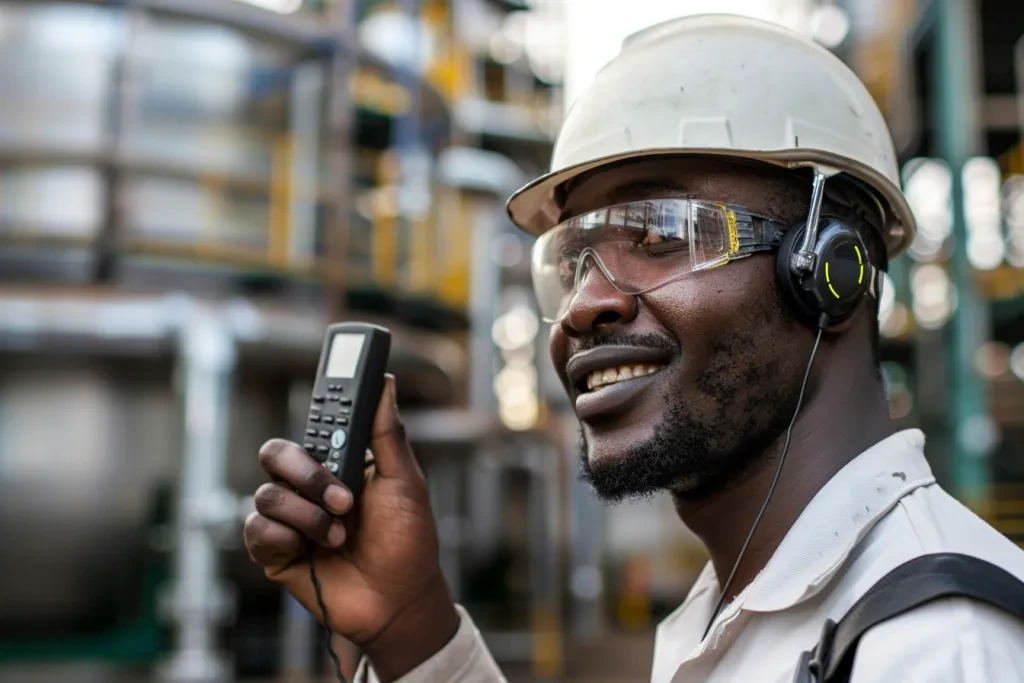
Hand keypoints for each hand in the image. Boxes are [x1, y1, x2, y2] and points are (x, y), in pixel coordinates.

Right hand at [243, 375, 459, 680]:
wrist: (401, 600)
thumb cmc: (408, 540)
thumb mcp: (405, 482)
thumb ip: (388, 432)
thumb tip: (385, 383)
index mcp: (338, 464)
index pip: (310, 429)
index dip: (311, 418)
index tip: (328, 420)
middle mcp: (308, 488)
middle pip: (275, 454)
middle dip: (305, 473)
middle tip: (343, 499)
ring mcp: (291, 520)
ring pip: (267, 495)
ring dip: (307, 515)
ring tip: (338, 536)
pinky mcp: (276, 553)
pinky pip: (256, 531)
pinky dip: (283, 538)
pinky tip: (309, 550)